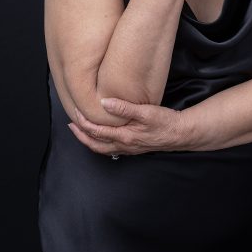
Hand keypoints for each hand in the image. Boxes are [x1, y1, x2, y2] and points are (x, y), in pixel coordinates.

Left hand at [67, 98, 185, 156]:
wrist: (180, 134)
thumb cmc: (165, 122)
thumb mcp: (146, 112)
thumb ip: (124, 108)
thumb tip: (104, 103)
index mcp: (124, 137)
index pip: (97, 132)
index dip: (83, 123)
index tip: (75, 113)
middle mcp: (124, 146)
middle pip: (96, 144)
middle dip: (82, 136)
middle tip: (71, 126)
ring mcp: (129, 148)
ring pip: (103, 148)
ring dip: (90, 140)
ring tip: (82, 131)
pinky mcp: (134, 147)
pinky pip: (112, 148)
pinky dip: (102, 143)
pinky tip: (103, 136)